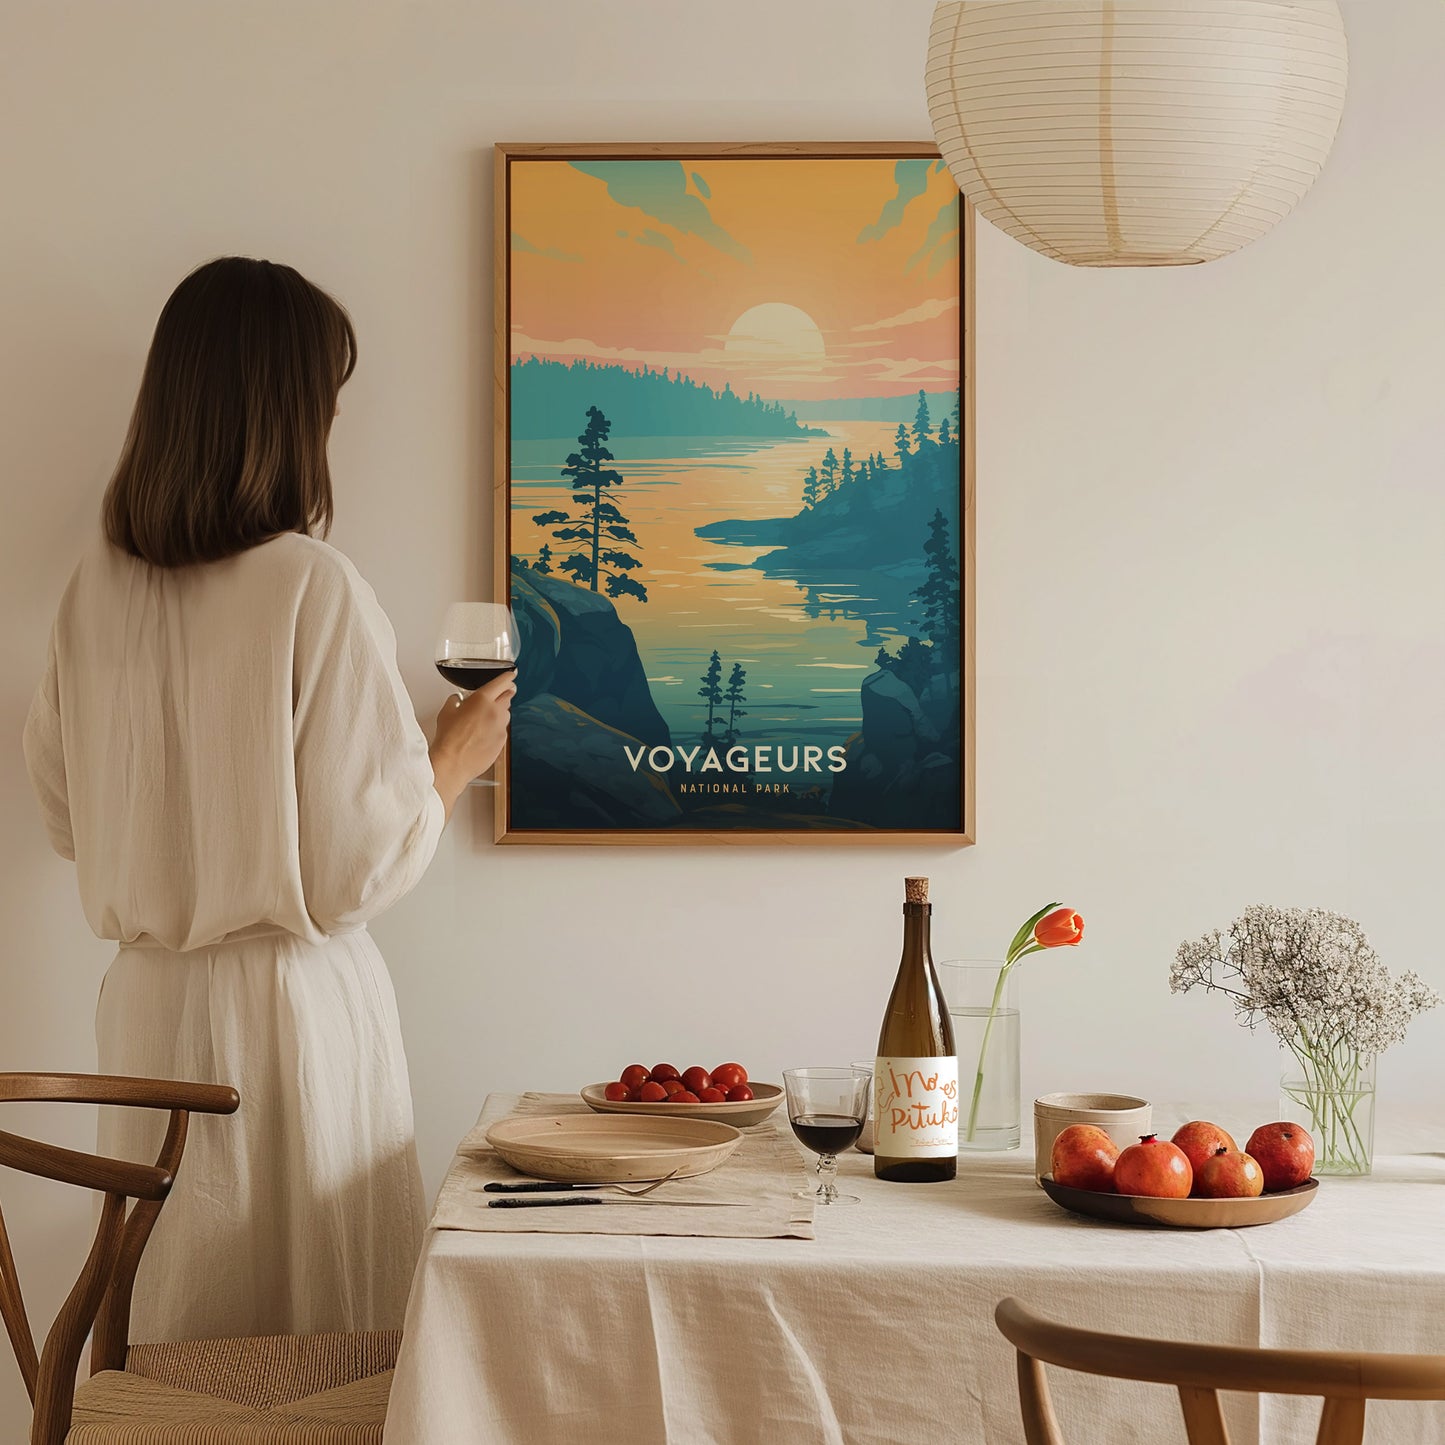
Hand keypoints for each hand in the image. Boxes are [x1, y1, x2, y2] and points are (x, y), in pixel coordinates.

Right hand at [430, 671, 516, 816]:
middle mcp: (495, 712)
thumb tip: (457, 700)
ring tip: (484, 720)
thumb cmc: (448, 738)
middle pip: (508, 696)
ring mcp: (501, 728)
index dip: (508, 677)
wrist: (453, 763)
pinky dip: (496, 729)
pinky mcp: (502, 742)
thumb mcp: (446, 712)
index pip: (502, 682)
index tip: (511, 675)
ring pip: (506, 714)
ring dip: (499, 713)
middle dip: (504, 694)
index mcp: (482, 699)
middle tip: (498, 695)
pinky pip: (502, 730)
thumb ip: (455, 701)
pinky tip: (483, 735)